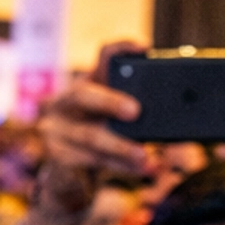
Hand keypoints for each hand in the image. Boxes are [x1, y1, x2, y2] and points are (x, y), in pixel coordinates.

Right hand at [37, 44, 153, 185]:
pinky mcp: (56, 156)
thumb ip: (130, 113)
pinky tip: (139, 169)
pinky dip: (119, 166)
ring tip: (144, 156)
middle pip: (83, 93)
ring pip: (91, 135)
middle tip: (136, 111)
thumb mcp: (111, 123)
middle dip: (110, 101)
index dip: (122, 49)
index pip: (102, 58)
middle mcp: (65, 102)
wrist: (65, 176)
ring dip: (121, 146)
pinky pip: (91, 160)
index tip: (145, 47)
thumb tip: (169, 118)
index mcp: (86, 85)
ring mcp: (55, 129)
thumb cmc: (96, 142)